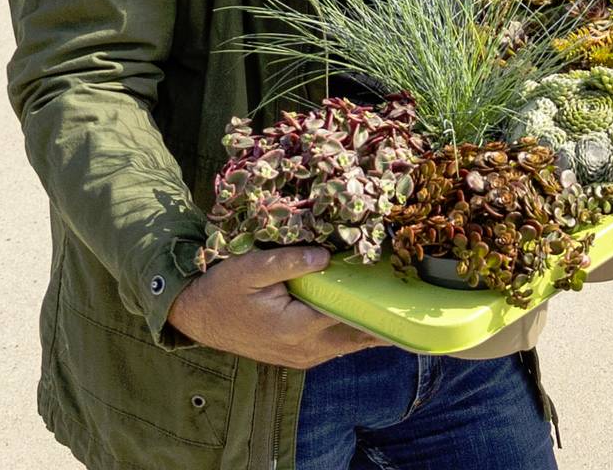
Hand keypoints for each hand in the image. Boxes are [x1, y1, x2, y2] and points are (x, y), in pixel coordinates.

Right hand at [168, 246, 389, 368]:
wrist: (195, 317)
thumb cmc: (221, 290)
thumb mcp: (249, 268)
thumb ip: (289, 261)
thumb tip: (326, 255)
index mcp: (297, 327)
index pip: (352, 314)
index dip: (379, 300)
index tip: (405, 286)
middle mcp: (306, 349)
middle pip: (360, 335)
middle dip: (387, 316)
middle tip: (416, 295)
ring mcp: (303, 357)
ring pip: (351, 343)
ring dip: (374, 325)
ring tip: (403, 302)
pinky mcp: (299, 357)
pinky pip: (337, 345)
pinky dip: (356, 331)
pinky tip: (372, 312)